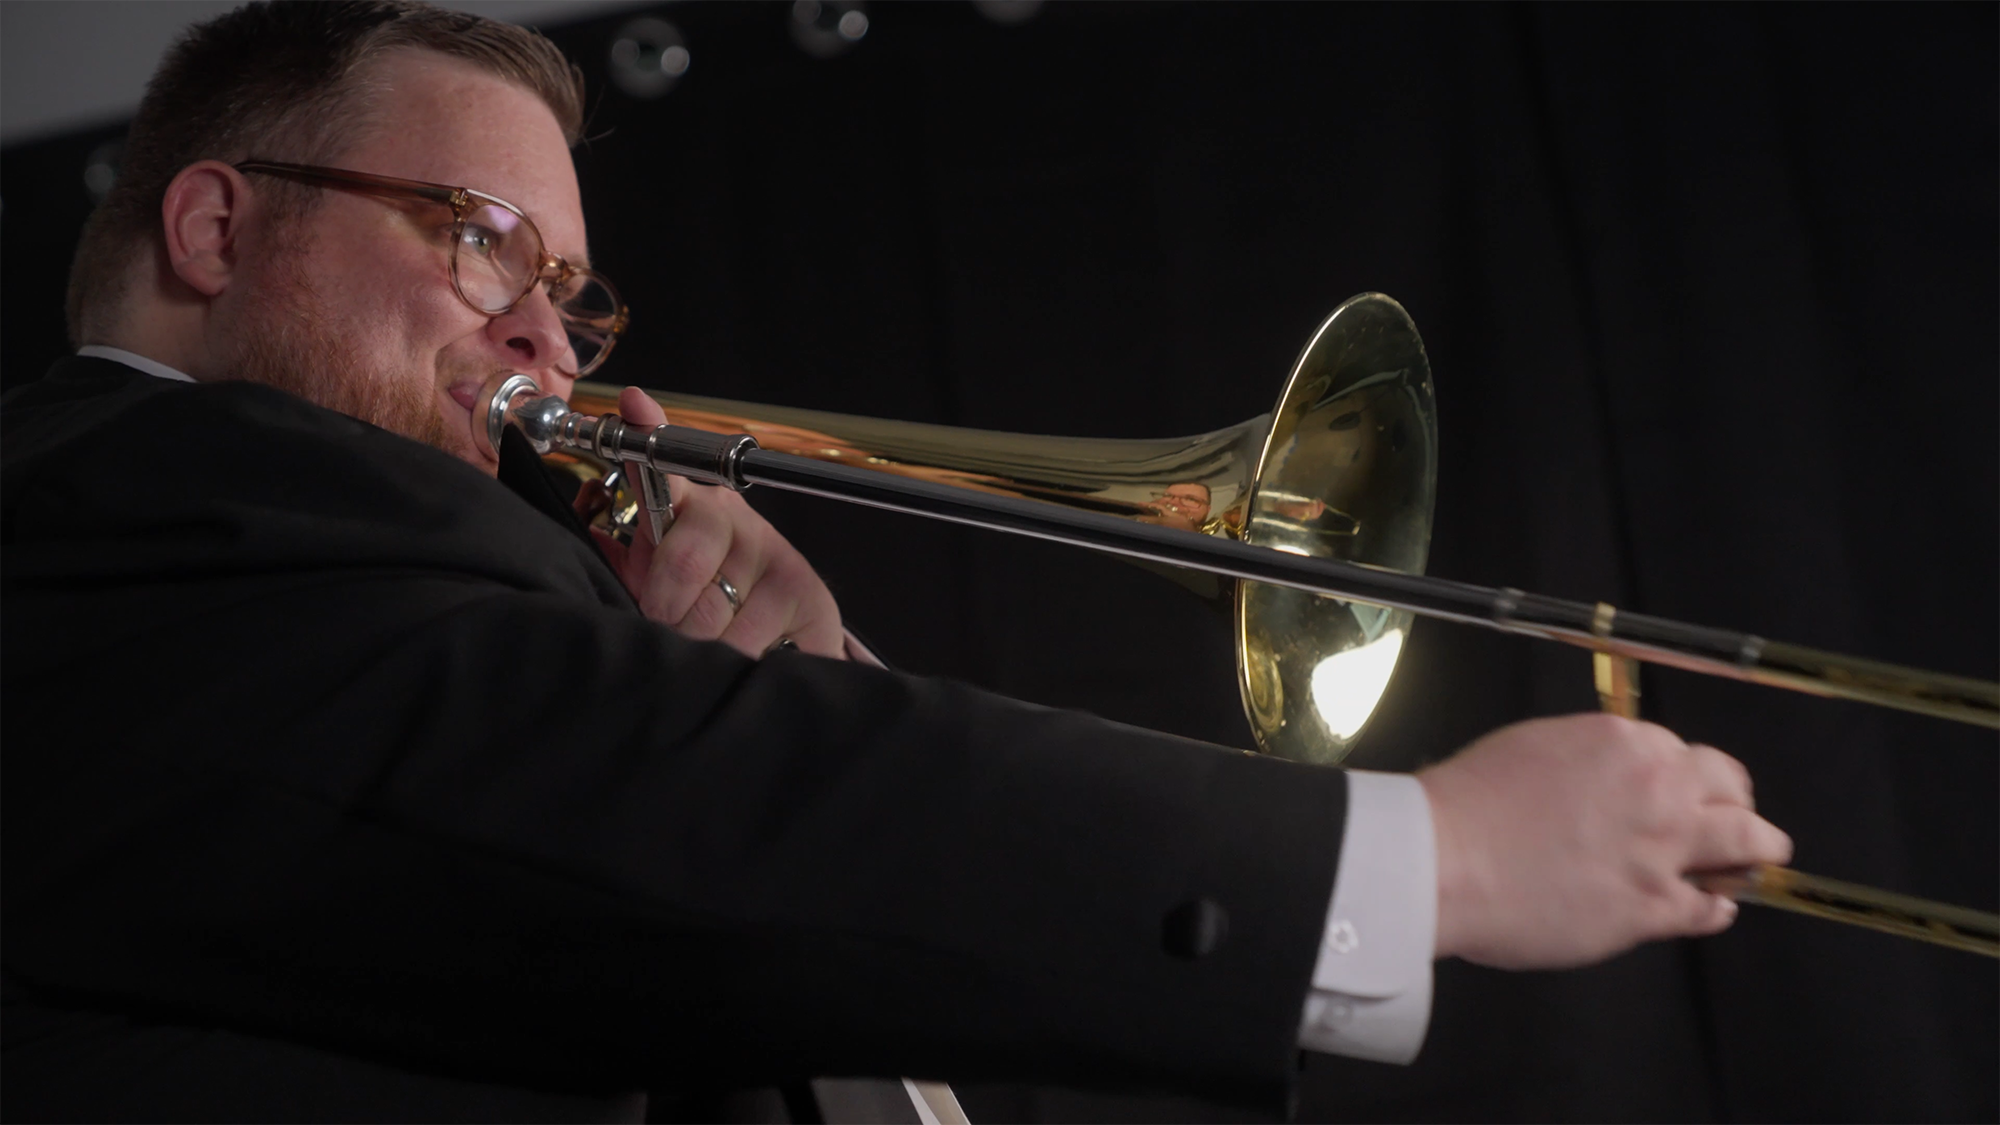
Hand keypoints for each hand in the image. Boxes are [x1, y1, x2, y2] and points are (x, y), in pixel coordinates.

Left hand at [592, 387, 845, 659]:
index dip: (650, 436)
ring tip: (699, 641)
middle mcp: (735, 520)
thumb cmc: (703, 604)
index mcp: (691, 508)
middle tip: (663, 621)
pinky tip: (734, 650)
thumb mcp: (652, 580)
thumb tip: (584, 530)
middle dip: (662, 607)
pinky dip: (729, 659)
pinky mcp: (806, 592)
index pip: (668, 467)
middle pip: (683, 560)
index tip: (635, 403)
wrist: (777, 639)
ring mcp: (776, 554)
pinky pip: (745, 640)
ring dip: (694, 643)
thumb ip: (618, 557)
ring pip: (710, 614)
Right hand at [1419, 713, 1791, 969]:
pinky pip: (1713, 908)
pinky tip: (1714, 907)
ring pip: (1747, 842)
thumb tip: (1603, 784)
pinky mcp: (1653, 906)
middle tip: (1733, 819)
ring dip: (1758, 849)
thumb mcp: (1534, 748)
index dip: (1679, 775)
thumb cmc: (1468, 803)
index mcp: (1623, 742)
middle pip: (1730, 788)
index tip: (1676, 791)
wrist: (1445, 859)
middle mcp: (1657, 787)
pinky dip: (1718, 906)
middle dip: (1734, 802)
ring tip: (1759, 859)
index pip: (1678, 753)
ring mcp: (1662, 849)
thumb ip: (1587, 762)